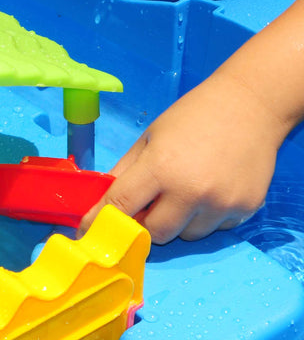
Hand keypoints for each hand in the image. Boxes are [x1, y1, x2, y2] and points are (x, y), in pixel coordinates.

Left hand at [78, 72, 281, 242]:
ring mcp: (221, 202)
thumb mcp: (149, 138)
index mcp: (160, 167)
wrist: (252, 104)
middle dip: (145, 223)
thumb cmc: (194, 117)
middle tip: (150, 203)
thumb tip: (102, 202)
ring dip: (179, 221)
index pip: (121, 206)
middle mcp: (191, 190)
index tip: (88, 231)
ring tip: (188, 189)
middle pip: (154, 233)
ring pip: (186, 235)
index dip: (100, 220)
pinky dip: (207, 216)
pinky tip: (213, 187)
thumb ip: (125, 172)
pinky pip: (214, 228)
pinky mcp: (245, 208)